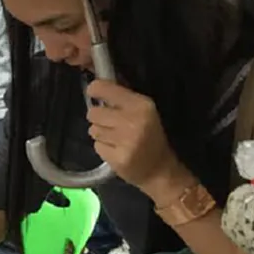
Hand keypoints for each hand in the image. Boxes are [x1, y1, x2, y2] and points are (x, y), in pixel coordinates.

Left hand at [85, 79, 192, 199]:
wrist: (160, 169)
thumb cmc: (150, 136)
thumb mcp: (143, 112)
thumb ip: (122, 99)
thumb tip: (97, 84)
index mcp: (141, 105)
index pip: (105, 89)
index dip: (95, 90)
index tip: (93, 92)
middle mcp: (133, 121)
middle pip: (93, 112)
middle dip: (98, 118)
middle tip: (112, 125)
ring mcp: (125, 141)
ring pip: (93, 129)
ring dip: (100, 134)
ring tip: (117, 139)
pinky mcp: (117, 158)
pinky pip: (96, 146)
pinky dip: (103, 148)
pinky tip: (117, 150)